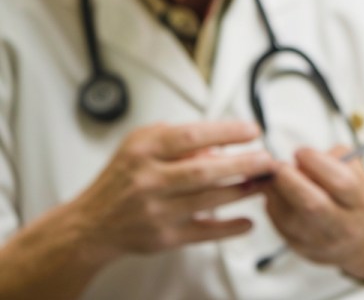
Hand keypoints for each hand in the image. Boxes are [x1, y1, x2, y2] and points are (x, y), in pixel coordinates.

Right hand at [68, 120, 274, 263]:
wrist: (91, 224)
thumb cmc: (123, 176)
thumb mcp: (141, 143)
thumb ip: (177, 136)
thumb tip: (219, 140)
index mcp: (144, 151)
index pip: (192, 136)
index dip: (227, 132)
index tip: (253, 130)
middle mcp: (148, 181)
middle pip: (204, 171)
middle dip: (242, 164)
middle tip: (268, 158)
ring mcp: (156, 212)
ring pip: (208, 200)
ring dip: (242, 191)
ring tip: (265, 182)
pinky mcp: (163, 238)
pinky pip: (203, 233)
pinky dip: (228, 228)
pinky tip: (248, 221)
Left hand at [262, 145, 363, 277]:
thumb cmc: (356, 199)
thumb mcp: (356, 172)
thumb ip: (333, 158)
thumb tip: (299, 161)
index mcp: (362, 202)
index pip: (341, 183)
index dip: (316, 163)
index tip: (301, 152)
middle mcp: (344, 226)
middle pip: (312, 205)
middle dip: (290, 180)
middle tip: (279, 165)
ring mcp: (321, 242)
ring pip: (289, 216)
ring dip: (276, 191)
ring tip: (277, 177)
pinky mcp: (302, 249)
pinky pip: (279, 224)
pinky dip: (274, 204)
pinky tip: (279, 194)